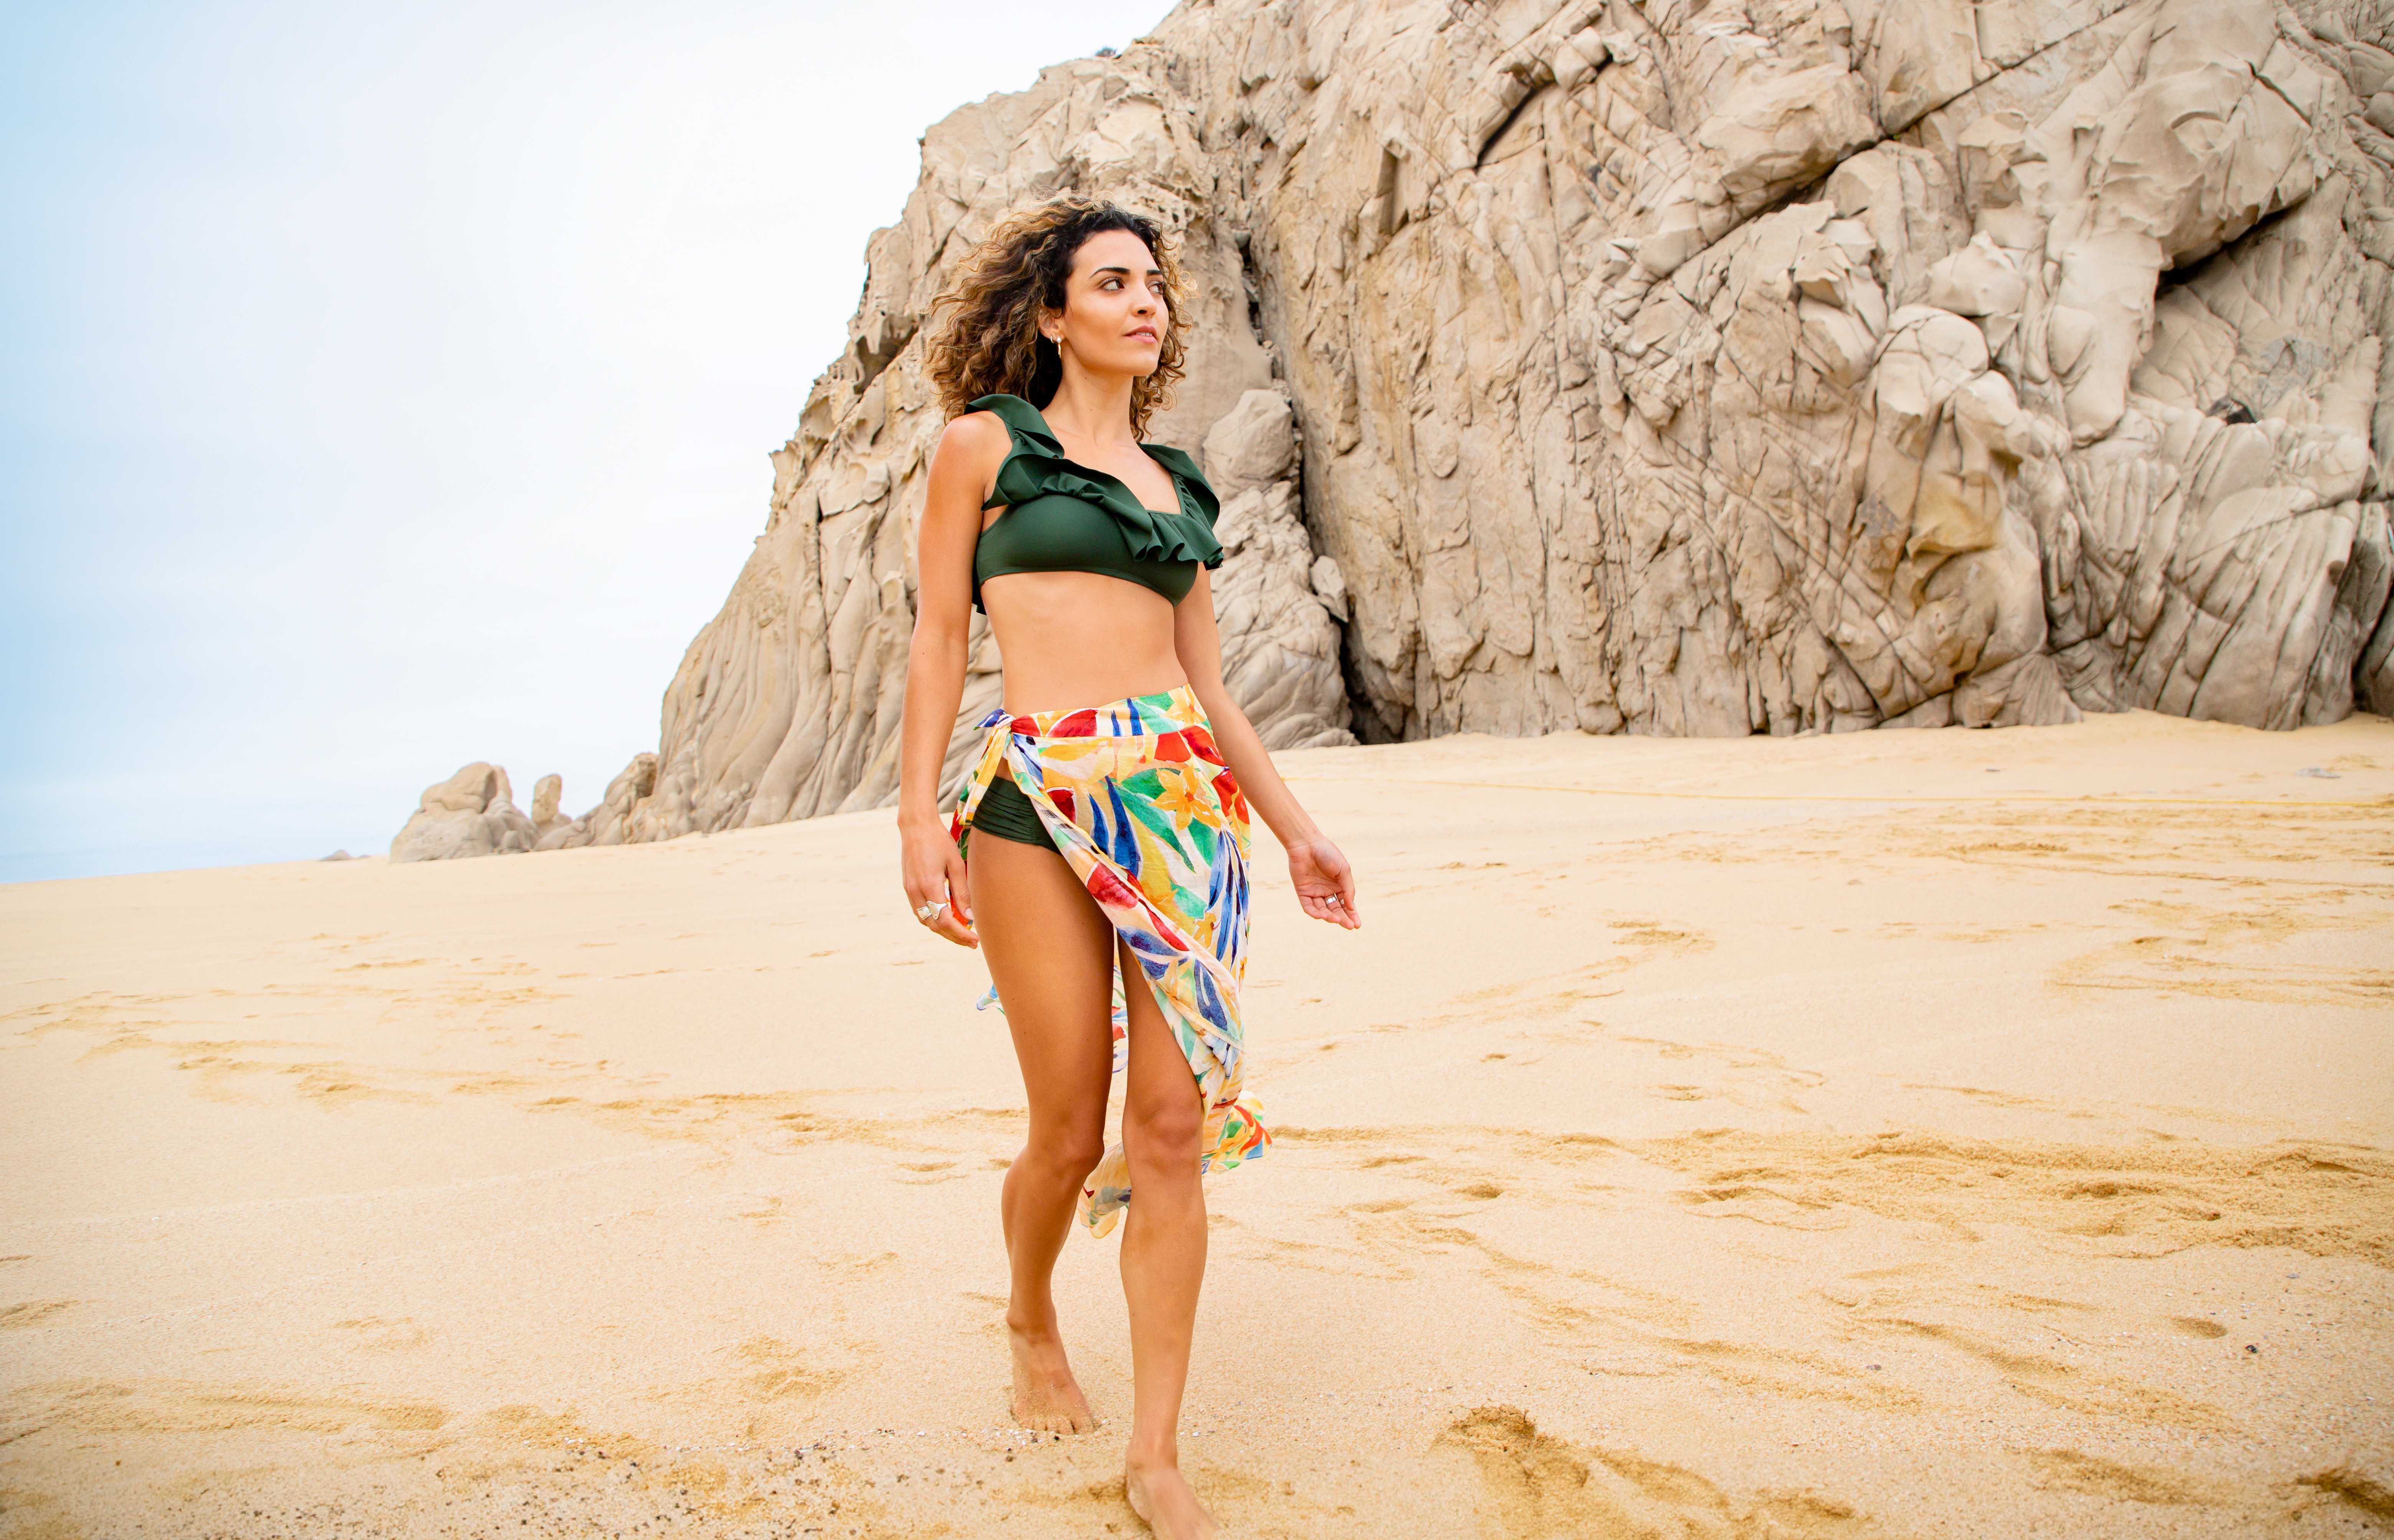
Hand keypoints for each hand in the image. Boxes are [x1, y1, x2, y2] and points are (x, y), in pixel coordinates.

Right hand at [901, 820, 977, 947]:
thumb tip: (970, 917)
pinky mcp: (908, 888)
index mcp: (930, 886)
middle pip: (935, 926)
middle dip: (954, 937)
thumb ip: (962, 892)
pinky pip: (920, 912)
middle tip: (972, 942)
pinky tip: (947, 919)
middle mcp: (916, 892)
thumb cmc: (939, 842)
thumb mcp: (956, 865)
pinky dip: (934, 920)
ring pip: (926, 921)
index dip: (961, 934)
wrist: (916, 827)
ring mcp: (909, 891)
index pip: (946, 921)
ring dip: (943, 930)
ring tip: (962, 933)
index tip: (975, 940)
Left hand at [1286, 834, 1359, 928]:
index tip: (1358, 925)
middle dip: (1343, 919)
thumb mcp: (1344, 871)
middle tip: (1349, 926)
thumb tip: (1351, 907)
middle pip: (1336, 910)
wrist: (1307, 844)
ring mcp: (1315, 892)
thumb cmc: (1328, 854)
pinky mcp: (1303, 892)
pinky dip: (1315, 913)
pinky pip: (1309, 907)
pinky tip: (1323, 915)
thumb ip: (1348, 889)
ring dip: (1330, 917)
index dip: (1352, 915)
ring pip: (1323, 911)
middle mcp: (1327, 891)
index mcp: (1339, 886)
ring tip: (1336, 920)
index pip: (1346, 905)